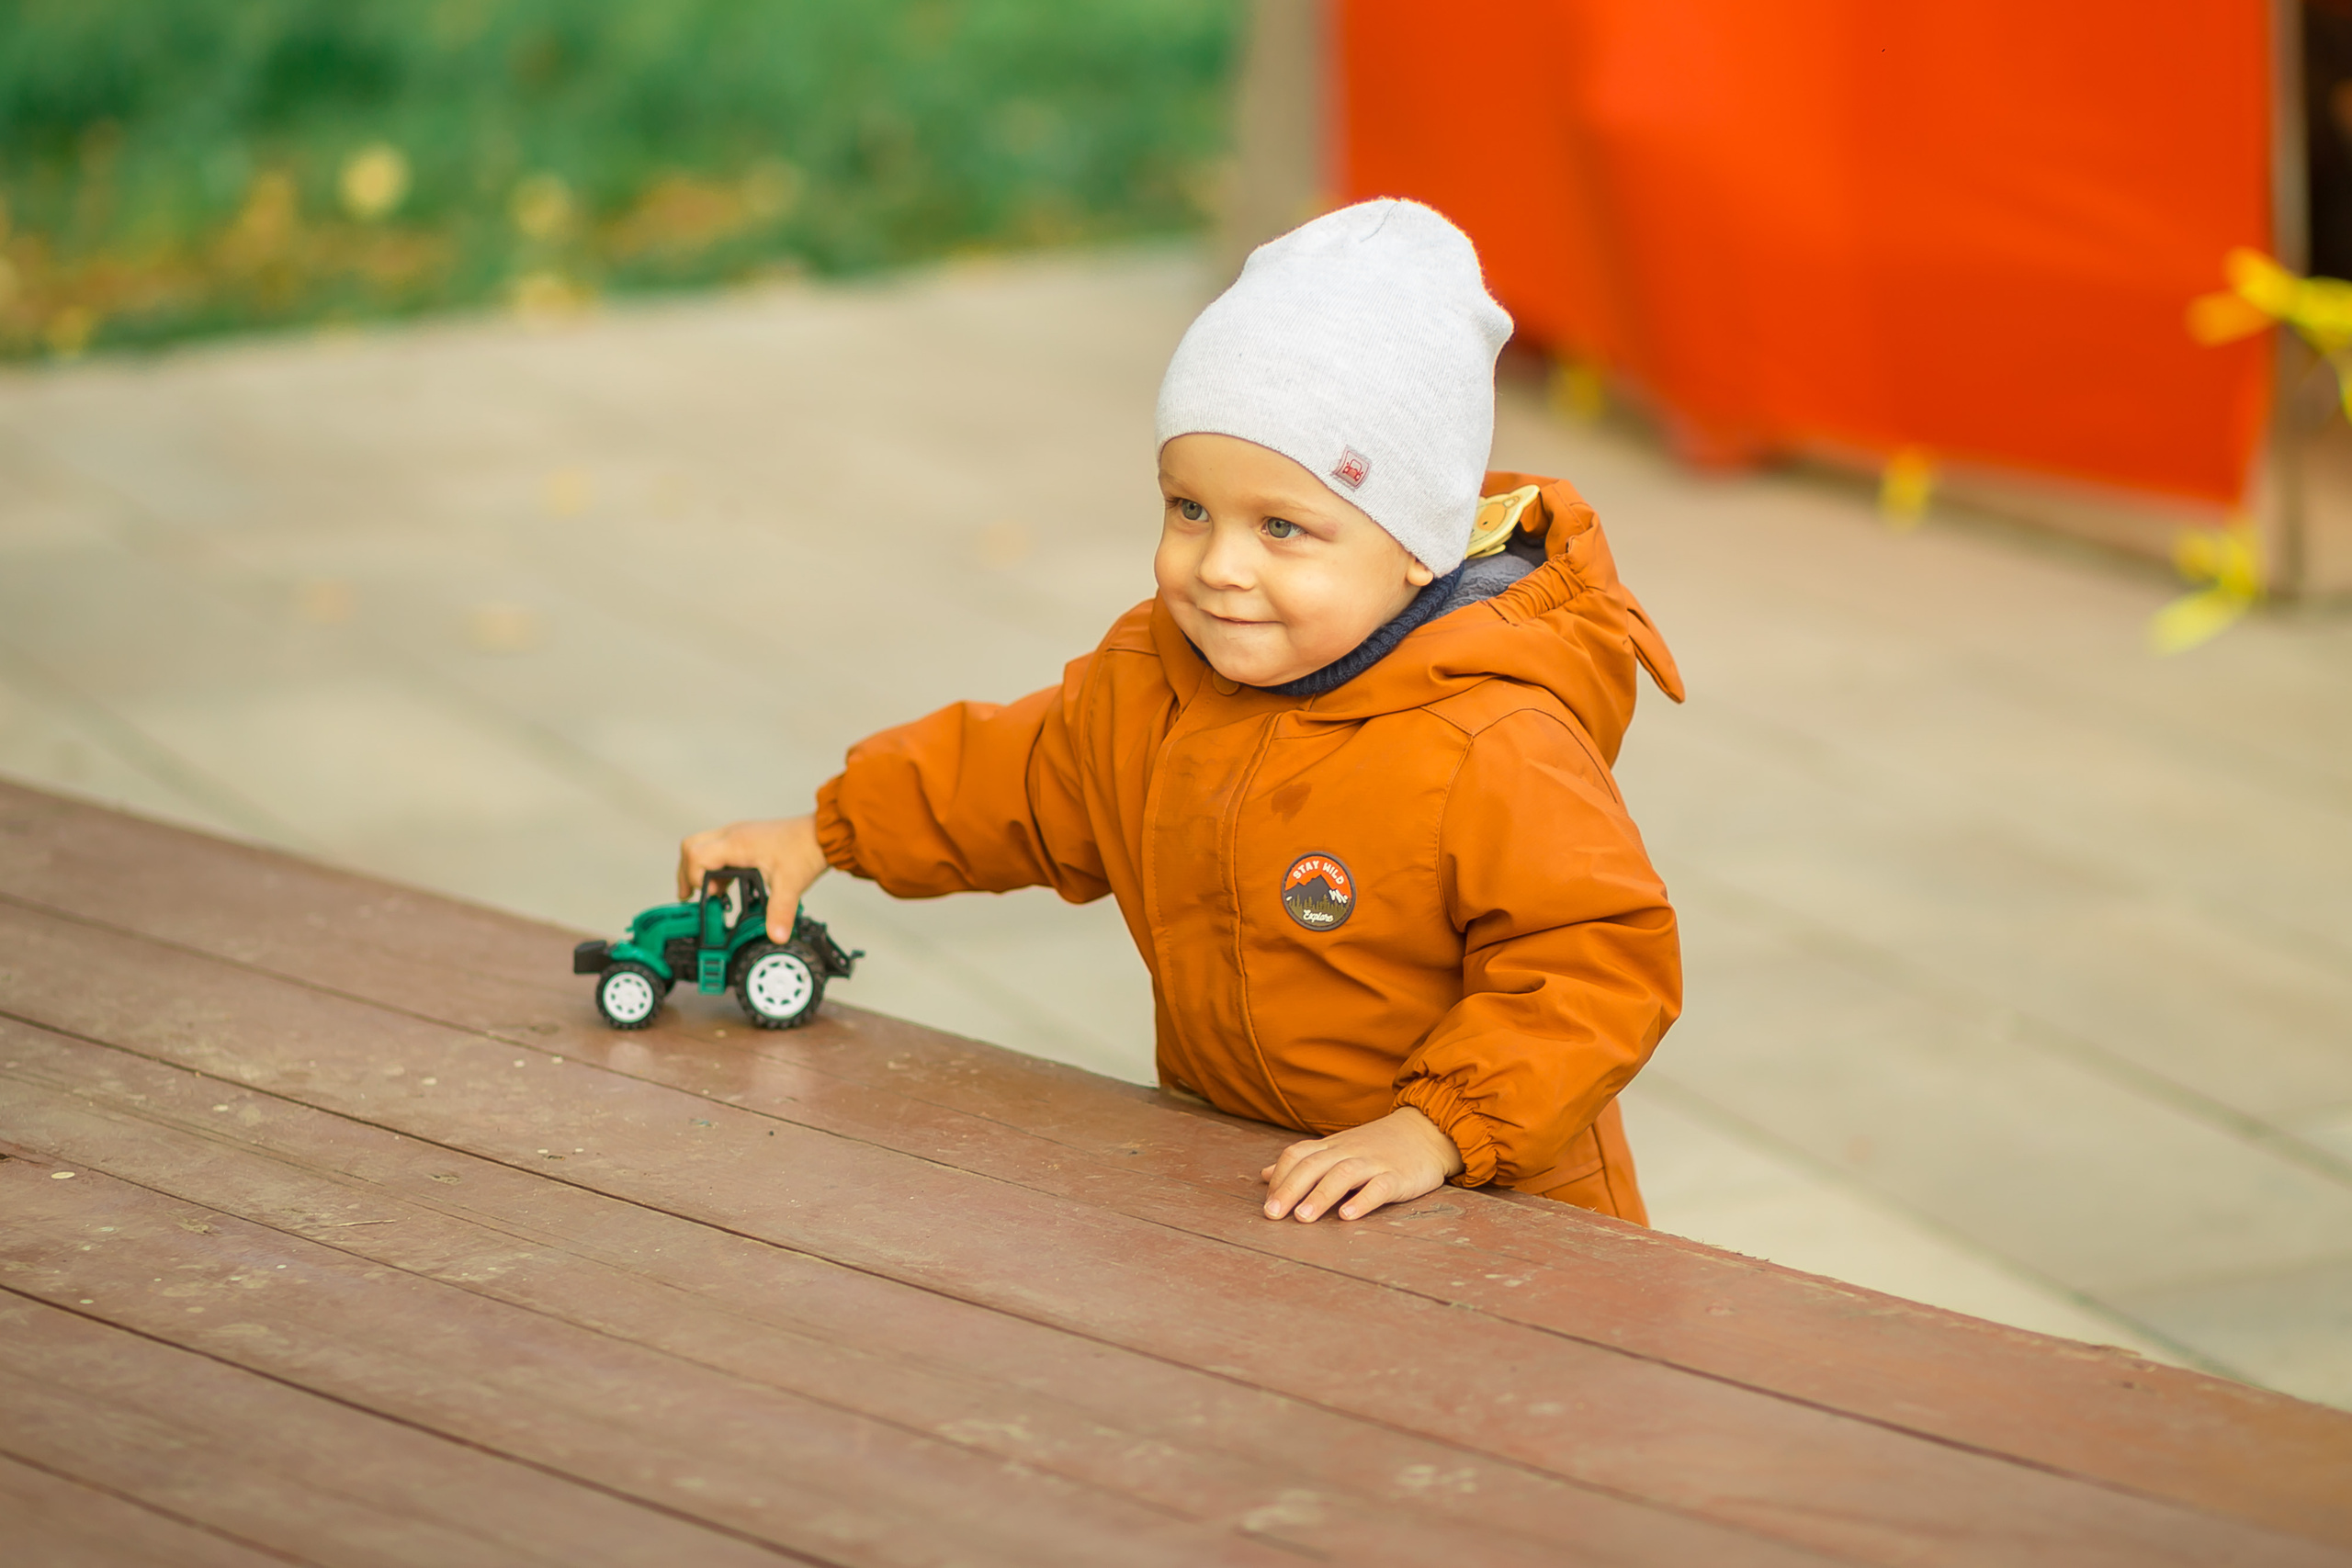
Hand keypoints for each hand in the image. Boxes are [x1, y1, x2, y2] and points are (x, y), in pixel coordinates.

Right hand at [677, 816, 829, 940]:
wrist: (824, 834)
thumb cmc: (806, 849)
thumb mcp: (790, 885)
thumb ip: (779, 913)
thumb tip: (774, 936)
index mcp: (736, 843)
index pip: (696, 856)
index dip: (695, 879)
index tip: (708, 897)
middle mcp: (733, 835)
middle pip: (691, 847)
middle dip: (687, 873)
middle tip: (689, 896)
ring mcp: (739, 836)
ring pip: (704, 847)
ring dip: (700, 871)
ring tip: (708, 897)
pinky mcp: (747, 840)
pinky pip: (719, 851)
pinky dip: (715, 869)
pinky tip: (726, 888)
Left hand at [1260, 1106, 1465, 1222]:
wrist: (1427, 1132)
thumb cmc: (1377, 1146)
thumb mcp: (1337, 1150)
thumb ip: (1302, 1163)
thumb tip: (1263, 1174)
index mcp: (1332, 1147)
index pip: (1298, 1155)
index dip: (1280, 1177)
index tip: (1267, 1204)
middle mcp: (1349, 1152)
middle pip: (1313, 1165)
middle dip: (1290, 1189)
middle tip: (1273, 1214)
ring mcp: (1374, 1163)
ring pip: (1342, 1174)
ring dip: (1320, 1195)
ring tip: (1302, 1218)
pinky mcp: (1398, 1176)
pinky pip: (1379, 1187)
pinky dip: (1362, 1201)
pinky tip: (1347, 1216)